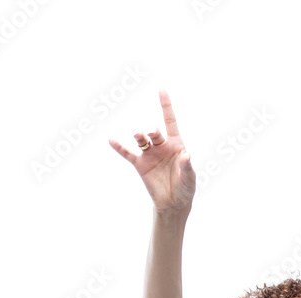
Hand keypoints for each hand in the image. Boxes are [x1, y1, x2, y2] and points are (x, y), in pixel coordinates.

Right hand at [109, 89, 195, 213]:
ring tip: (138, 135)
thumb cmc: (185, 188)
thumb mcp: (189, 178)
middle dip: (152, 130)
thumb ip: (187, 167)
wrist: (174, 204)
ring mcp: (149, 154)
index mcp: (176, 145)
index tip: (160, 89)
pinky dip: (119, 147)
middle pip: (154, 132)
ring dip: (138, 135)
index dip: (166, 106)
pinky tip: (111, 140)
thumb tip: (187, 155)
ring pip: (141, 139)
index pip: (170, 121)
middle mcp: (161, 146)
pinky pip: (128, 154)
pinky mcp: (140, 165)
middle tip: (150, 133)